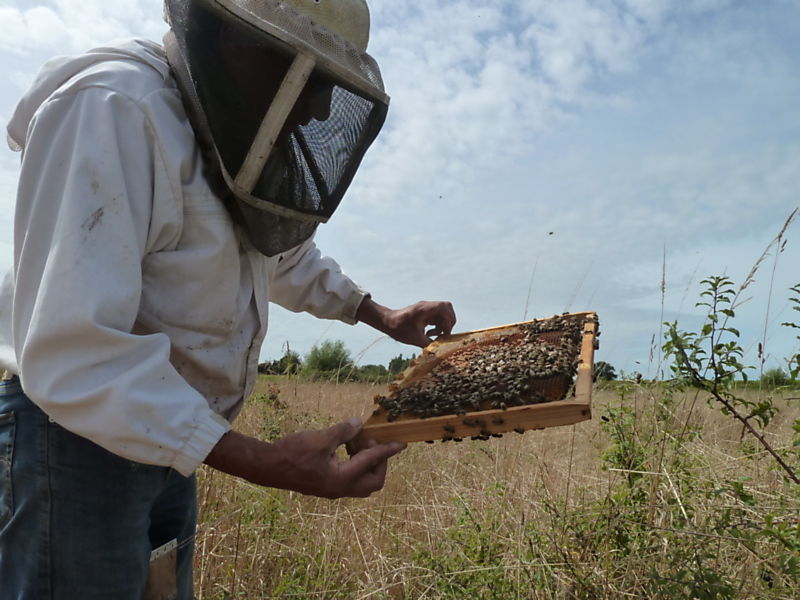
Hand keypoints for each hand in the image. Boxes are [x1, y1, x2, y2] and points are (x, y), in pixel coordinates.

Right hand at [204, 418, 405, 498]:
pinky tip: (343, 448)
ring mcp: (331, 490)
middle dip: (379, 463)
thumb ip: (343, 431)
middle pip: (373, 482)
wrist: (266, 467)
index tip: (401, 444)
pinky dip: (354, 465)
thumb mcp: (321, 437)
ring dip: (365, 464)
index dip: (387, 451)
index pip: (372, 464)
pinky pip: (349, 479)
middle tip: (371, 443)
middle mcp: (339, 490)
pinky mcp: (324, 486)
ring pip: (361, 483)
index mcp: (341, 479)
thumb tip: (359, 424)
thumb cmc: (292, 452)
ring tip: (356, 442)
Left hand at [357, 297, 456, 346]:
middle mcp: (427, 306)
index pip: (445, 308)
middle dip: (448, 323)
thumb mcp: (415, 339)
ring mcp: (426, 309)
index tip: (443, 333)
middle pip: (447, 309)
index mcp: (425, 309)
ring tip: (432, 335)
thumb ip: (429, 344)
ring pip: (443, 314)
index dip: (448, 321)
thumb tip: (440, 352)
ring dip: (442, 325)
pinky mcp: (425, 313)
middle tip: (442, 334)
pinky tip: (429, 334)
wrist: (387, 322)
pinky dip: (437, 325)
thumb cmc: (398, 329)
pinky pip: (437, 317)